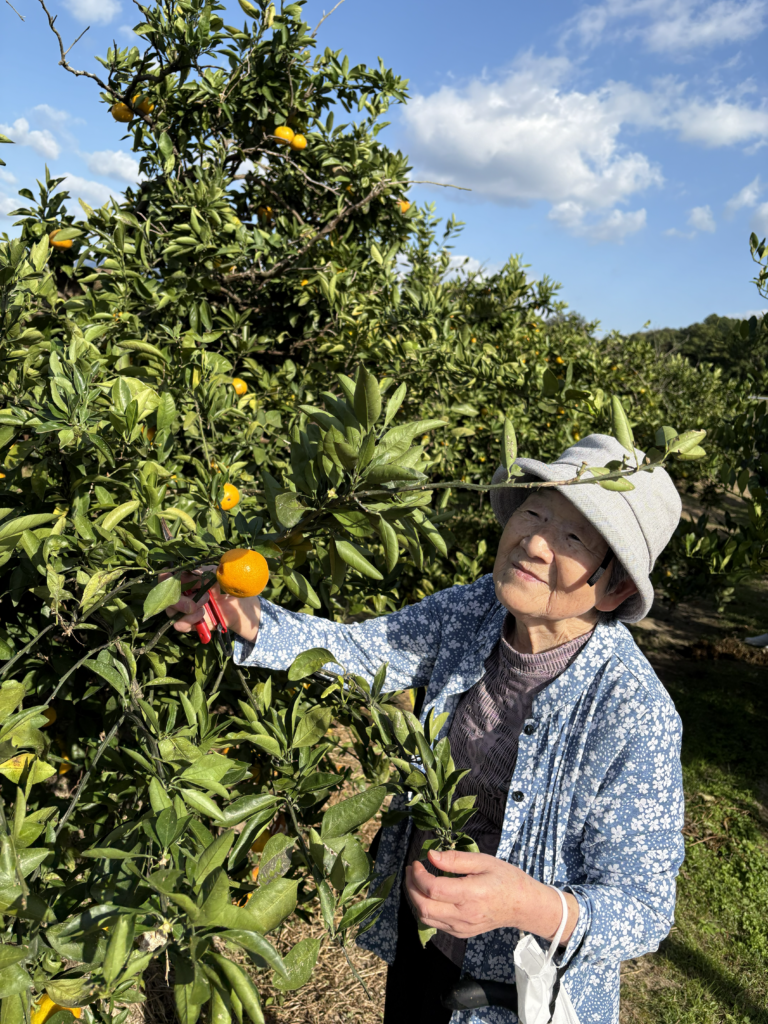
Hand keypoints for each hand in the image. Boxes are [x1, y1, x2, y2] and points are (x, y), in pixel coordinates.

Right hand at [162, 567, 261, 642]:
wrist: (239, 605)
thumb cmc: (226, 586)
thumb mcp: (215, 574)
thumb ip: (199, 573)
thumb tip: (182, 575)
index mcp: (185, 580)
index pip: (166, 578)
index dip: (165, 579)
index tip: (169, 578)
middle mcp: (181, 595)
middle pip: (165, 597)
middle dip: (179, 599)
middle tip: (196, 602)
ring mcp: (183, 610)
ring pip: (170, 612)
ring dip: (186, 609)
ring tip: (204, 605)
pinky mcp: (189, 623)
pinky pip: (179, 625)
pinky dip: (188, 621)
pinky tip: (202, 615)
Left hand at [405, 849, 577, 943]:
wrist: (522, 906)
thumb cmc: (505, 878)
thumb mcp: (483, 861)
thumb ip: (455, 859)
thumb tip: (430, 856)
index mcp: (470, 894)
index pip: (432, 889)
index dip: (418, 875)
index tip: (416, 862)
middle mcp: (464, 915)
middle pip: (423, 907)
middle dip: (410, 887)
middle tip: (412, 870)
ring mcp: (462, 928)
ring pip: (425, 918)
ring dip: (415, 899)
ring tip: (416, 880)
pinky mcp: (461, 933)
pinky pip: (435, 924)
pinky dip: (425, 909)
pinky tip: (429, 894)